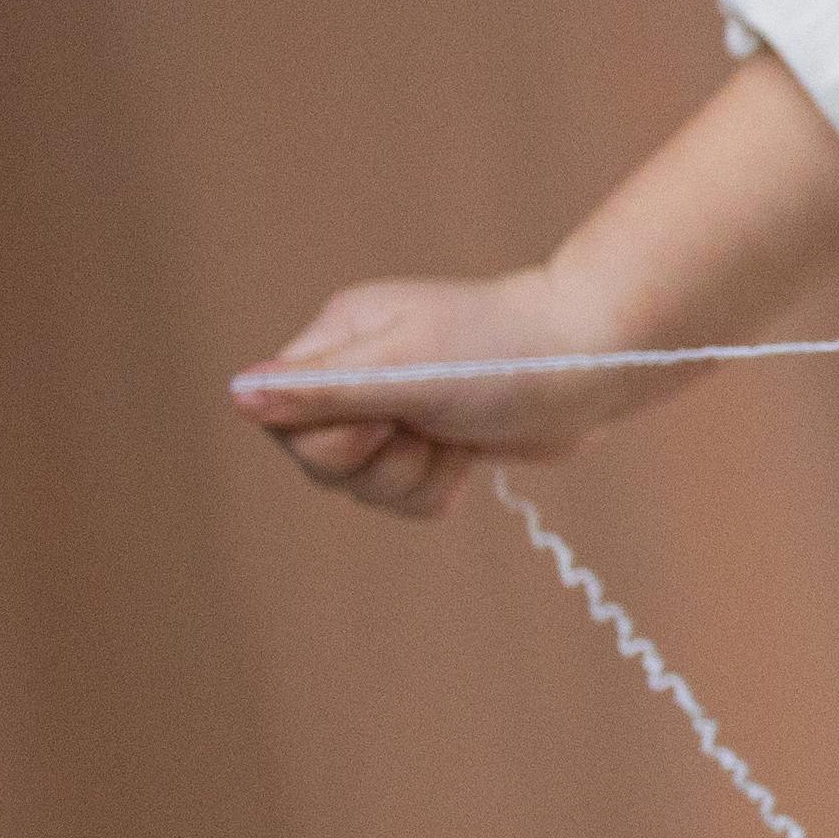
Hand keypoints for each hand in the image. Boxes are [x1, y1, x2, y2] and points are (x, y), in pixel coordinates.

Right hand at [230, 264, 653, 519]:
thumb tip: (238, 395)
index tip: (387, 417)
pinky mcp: (435, 442)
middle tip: (426, 429)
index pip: (280, 417)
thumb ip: (326, 389)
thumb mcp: (408, 367)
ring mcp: (396, 410)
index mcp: (339, 340)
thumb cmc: (508, 352)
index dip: (331, 439)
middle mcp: (359, 373)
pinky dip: (436, 490)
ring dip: (414, 478)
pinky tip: (468, 457)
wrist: (599, 364)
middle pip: (318, 461)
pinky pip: (403, 497)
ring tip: (455, 440)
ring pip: (362, 487)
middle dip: (379, 465)